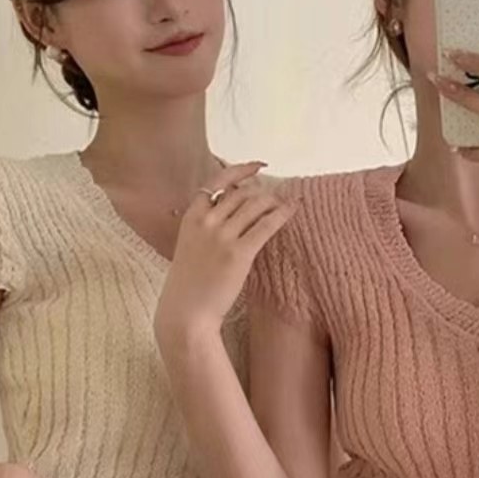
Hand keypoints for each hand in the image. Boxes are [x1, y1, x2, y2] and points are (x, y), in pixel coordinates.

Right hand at [156, 161, 290, 340]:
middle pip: (242, 194)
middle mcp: (207, 221)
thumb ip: (206, 226)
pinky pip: (266, 226)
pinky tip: (292, 210)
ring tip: (287, 204)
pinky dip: (282, 214)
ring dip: (275, 201)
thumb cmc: (190, 283)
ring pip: (255, 205)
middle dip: (263, 193)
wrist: (186, 311)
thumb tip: (232, 212)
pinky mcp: (239, 253)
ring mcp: (222, 236)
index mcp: (192, 217)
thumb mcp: (190, 245)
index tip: (258, 166)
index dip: (241, 171)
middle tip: (277, 197)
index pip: (217, 182)